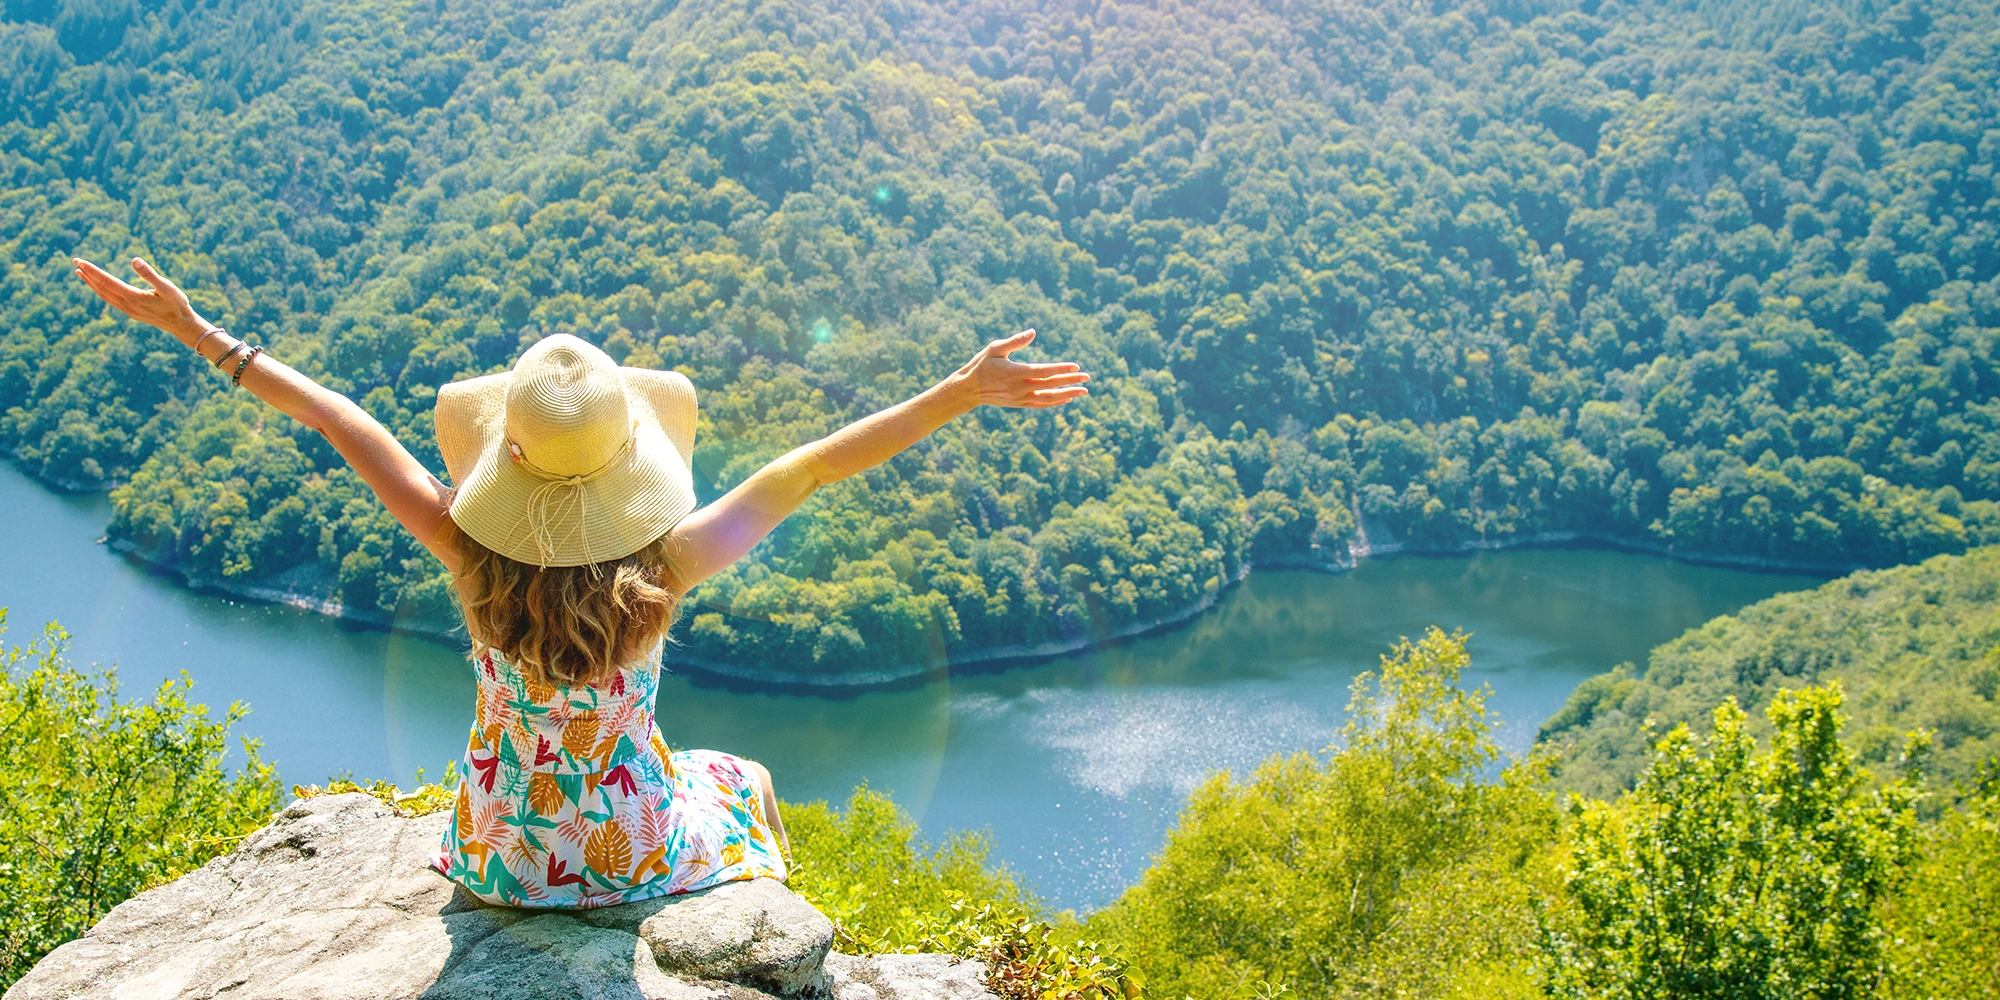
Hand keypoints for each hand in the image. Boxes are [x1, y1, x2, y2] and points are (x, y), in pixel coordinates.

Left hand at [71, 256, 211, 344]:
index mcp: (133, 297)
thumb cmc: (177, 304)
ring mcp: (127, 310)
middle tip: (76, 261)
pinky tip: (99, 286)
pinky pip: (110, 300)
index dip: (93, 271)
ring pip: (103, 295)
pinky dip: (100, 291)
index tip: (80, 261)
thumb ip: (149, 274)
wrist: (182, 325)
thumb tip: (134, 260)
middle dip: (88, 274)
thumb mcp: (166, 287)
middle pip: (101, 288)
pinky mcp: (131, 312)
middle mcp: (126, 305)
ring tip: (80, 273)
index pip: (107, 281)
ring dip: (91, 283)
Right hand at [953, 329, 1089, 407]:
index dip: (1061, 369)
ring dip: (1067, 394)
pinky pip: (1041, 405)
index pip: (1044, 371)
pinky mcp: (1019, 404)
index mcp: (1015, 373)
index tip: (1076, 366)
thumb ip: (1015, 341)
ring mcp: (1020, 399)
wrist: (969, 389)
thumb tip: (1033, 332)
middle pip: (1050, 385)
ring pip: (1048, 398)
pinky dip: (1055, 403)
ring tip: (1083, 391)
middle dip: (1070, 381)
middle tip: (1087, 378)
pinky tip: (1066, 399)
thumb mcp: (995, 348)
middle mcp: (1020, 388)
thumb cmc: (982, 364)